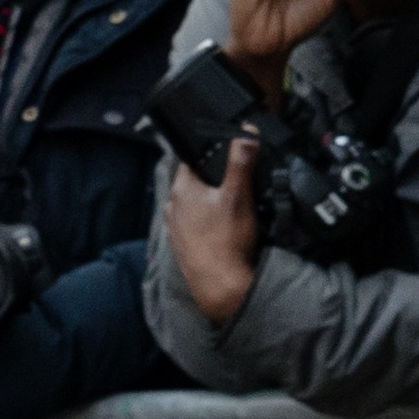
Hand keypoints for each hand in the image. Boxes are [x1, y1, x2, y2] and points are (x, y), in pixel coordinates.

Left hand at [165, 134, 262, 324]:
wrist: (219, 285)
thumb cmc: (226, 241)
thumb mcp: (239, 196)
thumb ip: (241, 162)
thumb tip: (246, 132)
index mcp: (181, 189)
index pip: (192, 159)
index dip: (211, 154)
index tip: (228, 156)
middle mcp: (172, 206)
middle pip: (194, 182)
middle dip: (214, 181)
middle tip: (236, 185)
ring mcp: (174, 228)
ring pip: (194, 205)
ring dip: (210, 203)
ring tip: (233, 209)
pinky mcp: (181, 245)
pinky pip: (195, 226)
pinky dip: (207, 224)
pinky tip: (224, 230)